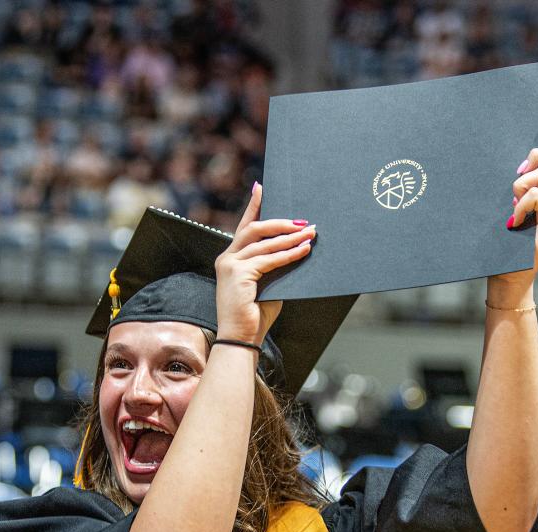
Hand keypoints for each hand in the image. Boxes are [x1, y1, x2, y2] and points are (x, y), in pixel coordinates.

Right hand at [214, 183, 315, 343]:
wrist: (241, 338)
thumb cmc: (255, 315)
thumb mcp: (267, 284)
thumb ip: (273, 265)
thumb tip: (296, 247)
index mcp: (231, 257)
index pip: (245, 226)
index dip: (254, 206)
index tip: (262, 187)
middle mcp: (227, 257)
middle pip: (255, 228)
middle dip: (281, 221)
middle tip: (304, 221)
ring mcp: (230, 265)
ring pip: (264, 242)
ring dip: (290, 237)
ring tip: (310, 233)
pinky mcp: (239, 274)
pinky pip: (269, 260)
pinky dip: (289, 254)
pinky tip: (304, 250)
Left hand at [491, 117, 537, 293]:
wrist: (506, 276)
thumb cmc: (499, 243)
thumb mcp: (500, 209)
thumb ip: (507, 189)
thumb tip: (505, 165)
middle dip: (535, 157)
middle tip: (515, 174)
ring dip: (521, 185)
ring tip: (509, 205)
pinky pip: (537, 197)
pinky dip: (521, 205)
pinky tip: (511, 222)